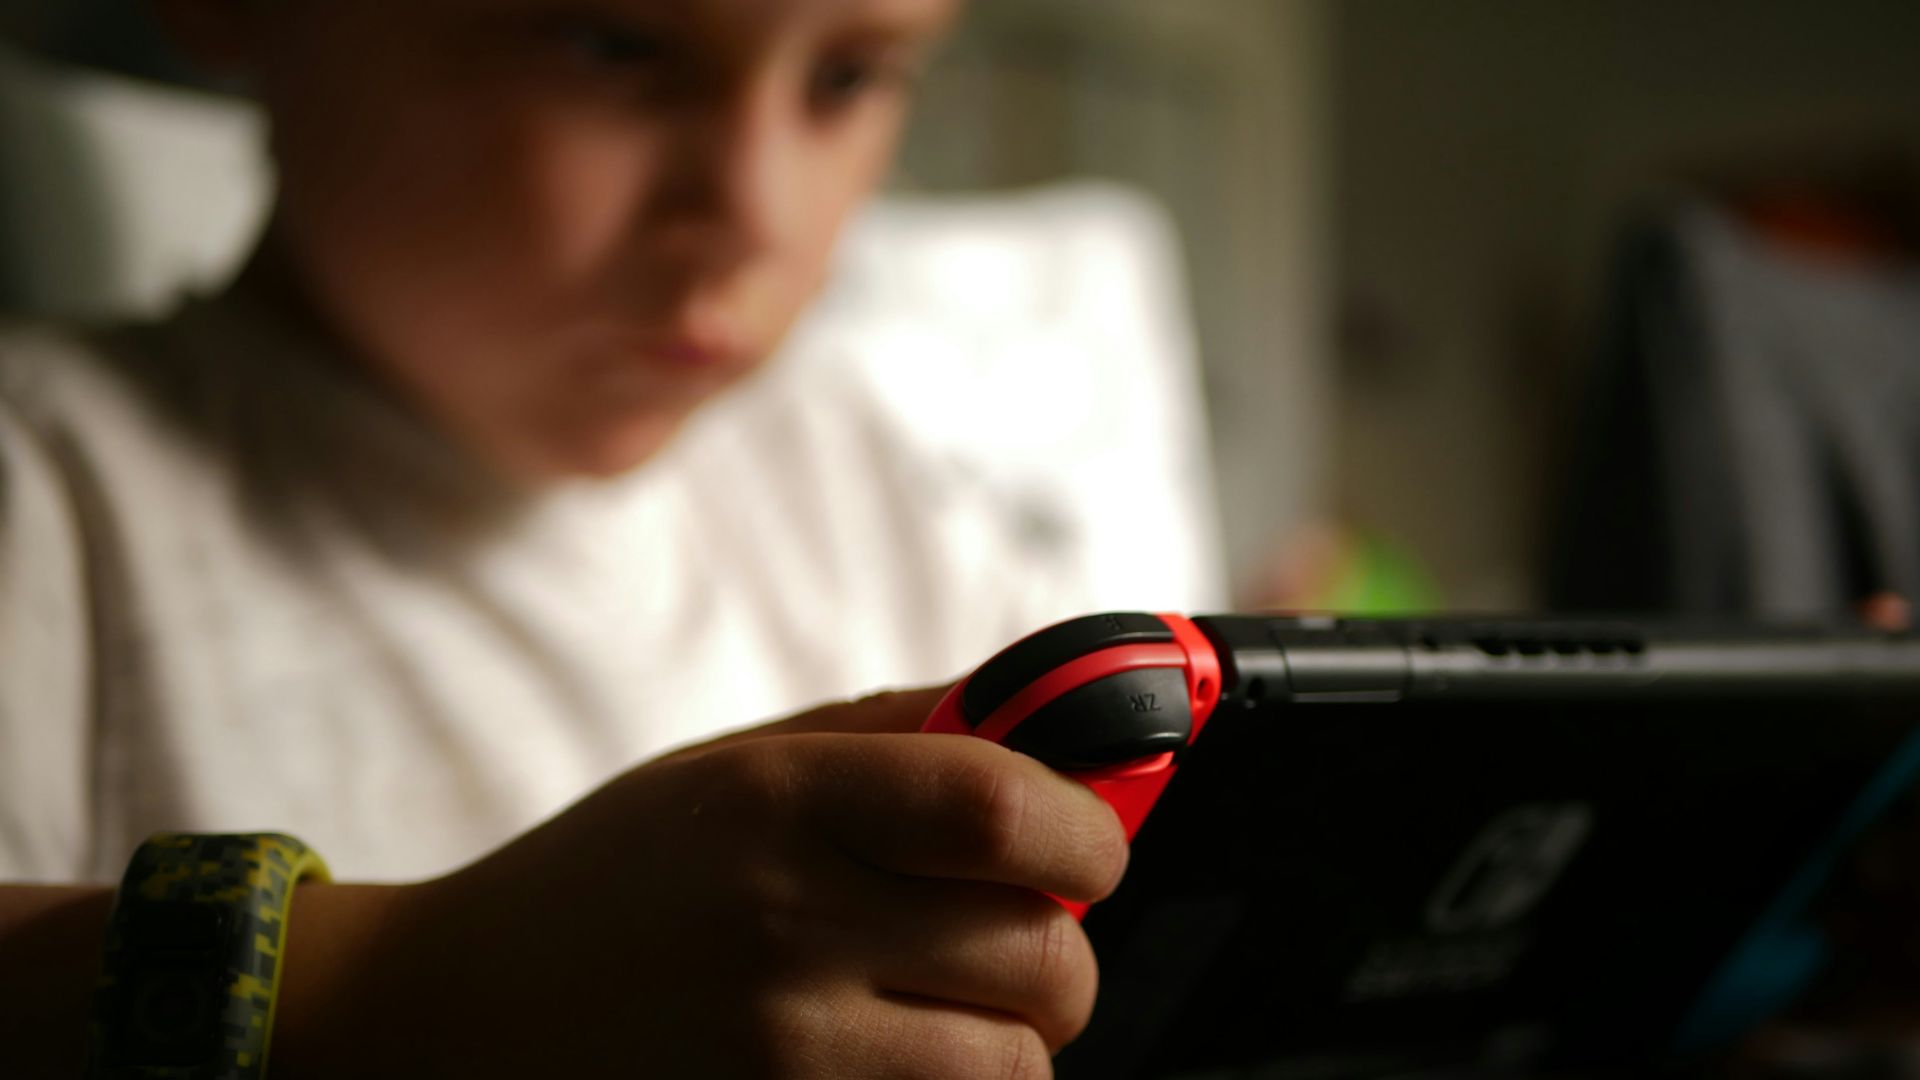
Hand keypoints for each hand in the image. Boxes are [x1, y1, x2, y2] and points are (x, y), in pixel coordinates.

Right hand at [289, 688, 1127, 1077]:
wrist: (459, 1017)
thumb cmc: (620, 876)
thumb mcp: (739, 766)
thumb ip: (897, 737)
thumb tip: (1057, 718)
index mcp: (779, 801)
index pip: (1002, 810)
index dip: (1087, 832)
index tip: (1089, 846)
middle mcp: (784, 928)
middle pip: (1042, 956)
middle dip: (1058, 951)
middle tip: (1006, 939)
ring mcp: (779, 1059)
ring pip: (1015, 1072)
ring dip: (1009, 1044)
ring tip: (940, 1015)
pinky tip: (891, 1065)